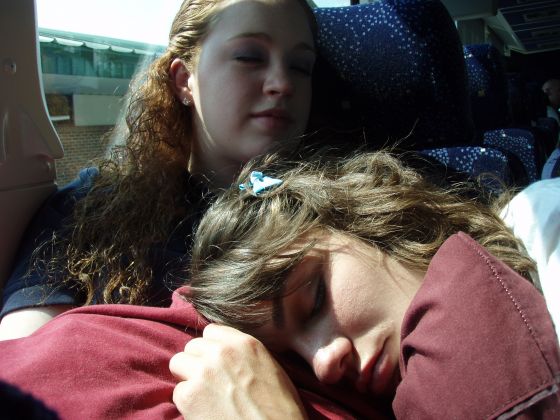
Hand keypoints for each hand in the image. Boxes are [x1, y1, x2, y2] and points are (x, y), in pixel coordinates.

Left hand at [169, 324, 306, 418]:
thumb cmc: (279, 409)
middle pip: (192, 346)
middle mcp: (221, 353)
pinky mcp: (189, 396)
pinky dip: (187, 402)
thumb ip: (244, 354)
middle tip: (209, 382)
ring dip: (187, 377)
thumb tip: (226, 352)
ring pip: (177, 362)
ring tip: (203, 394)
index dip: (211, 348)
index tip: (216, 361)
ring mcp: (203, 373)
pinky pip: (177, 391)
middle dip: (197, 362)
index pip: (211, 331)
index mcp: (244, 343)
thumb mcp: (269, 368)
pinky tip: (204, 411)